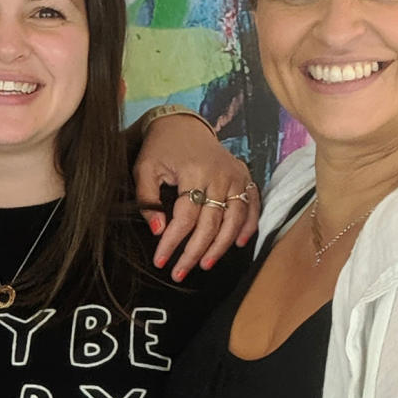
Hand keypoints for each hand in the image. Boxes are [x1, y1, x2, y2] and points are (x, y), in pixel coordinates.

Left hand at [134, 114, 259, 280]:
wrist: (183, 124)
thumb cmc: (160, 148)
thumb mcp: (144, 168)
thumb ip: (147, 199)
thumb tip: (158, 231)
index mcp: (194, 173)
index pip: (185, 217)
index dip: (173, 242)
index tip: (160, 261)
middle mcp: (220, 176)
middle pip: (211, 224)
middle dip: (194, 252)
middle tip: (179, 272)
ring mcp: (236, 176)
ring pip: (234, 220)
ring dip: (220, 247)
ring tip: (204, 264)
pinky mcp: (244, 176)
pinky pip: (252, 206)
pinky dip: (247, 227)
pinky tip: (237, 245)